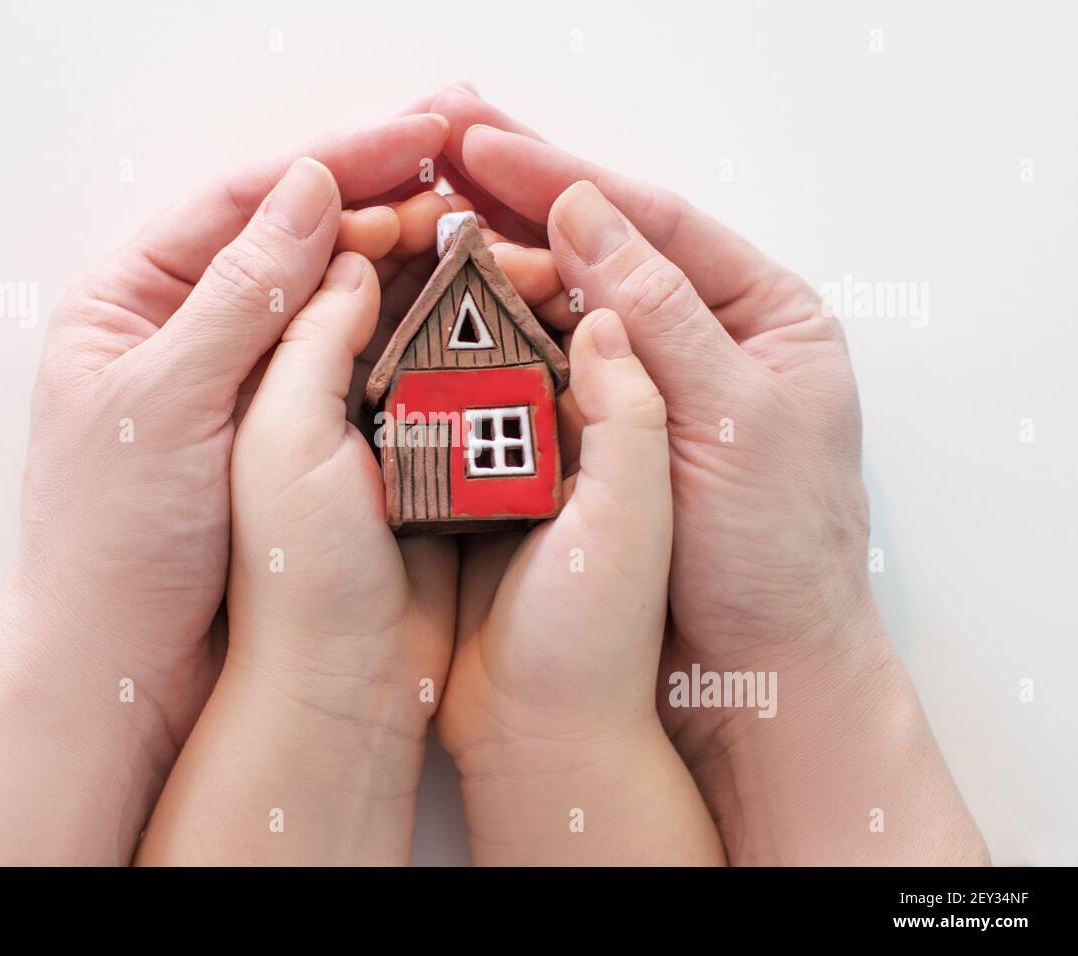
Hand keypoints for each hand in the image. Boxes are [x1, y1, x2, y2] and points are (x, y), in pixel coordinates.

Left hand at [0, 113, 449, 864]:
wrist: (121, 668)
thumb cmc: (114, 542)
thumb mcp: (167, 400)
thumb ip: (239, 295)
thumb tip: (310, 189)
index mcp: (129, 301)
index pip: (242, 204)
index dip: (335, 162)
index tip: (416, 136)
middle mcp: (186, 328)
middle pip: (290, 239)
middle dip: (375, 198)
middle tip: (461, 166)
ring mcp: (239, 382)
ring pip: (325, 296)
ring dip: (396, 257)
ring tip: (472, 224)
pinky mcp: (279, 433)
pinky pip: (342, 360)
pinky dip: (393, 327)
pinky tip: (447, 302)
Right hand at [429, 88, 987, 863]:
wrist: (757, 672)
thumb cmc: (774, 552)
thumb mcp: (728, 414)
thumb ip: (659, 312)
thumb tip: (586, 213)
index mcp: (766, 316)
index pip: (655, 223)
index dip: (566, 180)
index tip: (484, 146)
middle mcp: (709, 339)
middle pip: (608, 251)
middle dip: (527, 205)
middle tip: (443, 160)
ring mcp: (654, 390)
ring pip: (572, 308)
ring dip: (506, 264)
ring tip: (432, 223)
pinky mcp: (610, 439)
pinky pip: (552, 370)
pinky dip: (504, 335)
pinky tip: (452, 307)